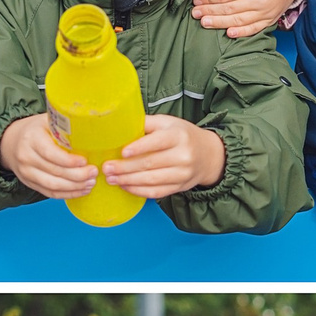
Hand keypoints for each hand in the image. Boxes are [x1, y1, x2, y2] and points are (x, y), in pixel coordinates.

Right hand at [0, 111, 95, 198]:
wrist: (11, 142)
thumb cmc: (36, 130)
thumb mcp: (46, 120)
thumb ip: (63, 124)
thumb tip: (91, 127)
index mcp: (31, 138)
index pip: (50, 153)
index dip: (69, 160)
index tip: (85, 161)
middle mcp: (26, 157)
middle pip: (54, 171)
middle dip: (78, 175)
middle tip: (94, 172)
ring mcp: (26, 173)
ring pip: (53, 185)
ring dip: (74, 187)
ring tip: (90, 183)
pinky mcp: (29, 184)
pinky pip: (50, 193)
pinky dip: (67, 194)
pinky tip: (81, 190)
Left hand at [102, 114, 227, 198]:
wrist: (208, 154)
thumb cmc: (181, 135)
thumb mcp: (168, 123)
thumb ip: (146, 124)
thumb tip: (119, 126)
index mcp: (178, 135)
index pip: (157, 142)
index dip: (139, 148)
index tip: (122, 152)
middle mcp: (183, 155)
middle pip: (151, 163)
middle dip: (125, 167)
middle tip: (107, 168)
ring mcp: (183, 173)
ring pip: (152, 180)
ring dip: (128, 181)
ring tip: (111, 179)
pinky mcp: (180, 187)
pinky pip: (157, 192)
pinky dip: (138, 191)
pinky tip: (125, 186)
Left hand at [192, 0, 307, 36]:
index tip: (197, 0)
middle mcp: (260, 0)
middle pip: (229, 9)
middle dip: (210, 11)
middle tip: (195, 13)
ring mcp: (266, 12)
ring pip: (239, 21)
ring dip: (219, 23)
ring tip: (204, 23)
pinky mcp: (271, 19)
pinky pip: (254, 29)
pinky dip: (241, 33)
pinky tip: (228, 34)